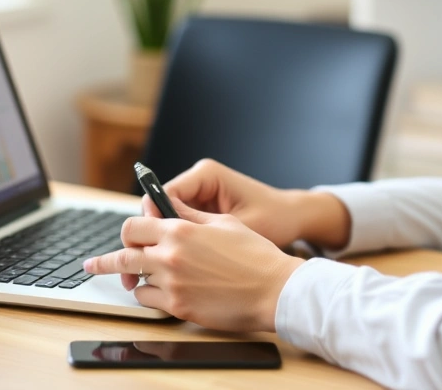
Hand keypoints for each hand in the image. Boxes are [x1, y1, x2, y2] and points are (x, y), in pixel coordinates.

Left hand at [84, 196, 304, 331]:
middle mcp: (170, 255)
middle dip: (105, 261)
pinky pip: (149, 301)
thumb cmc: (254, 255)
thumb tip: (168, 210)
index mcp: (180, 230)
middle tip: (93, 264)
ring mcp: (173, 283)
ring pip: (136, 282)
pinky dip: (151, 297)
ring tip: (135, 281)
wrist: (273, 288)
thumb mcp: (222, 223)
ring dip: (137, 280)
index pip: (134, 227)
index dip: (129, 231)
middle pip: (122, 256)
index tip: (125, 237)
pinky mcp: (179, 307)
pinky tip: (160, 293)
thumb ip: (190, 218)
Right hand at [164, 159, 352, 250]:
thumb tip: (164, 233)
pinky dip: (179, 243)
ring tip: (163, 266)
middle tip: (149, 262)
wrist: (293, 218)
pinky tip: (180, 263)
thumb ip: (200, 227)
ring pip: (167, 220)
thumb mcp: (236, 225)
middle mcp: (199, 181)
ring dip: (166, 241)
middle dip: (154, 234)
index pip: (164, 194)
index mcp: (206, 175)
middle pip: (161, 207)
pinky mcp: (203, 209)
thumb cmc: (274, 218)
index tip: (151, 246)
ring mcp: (200, 194)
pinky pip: (181, 226)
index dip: (153, 221)